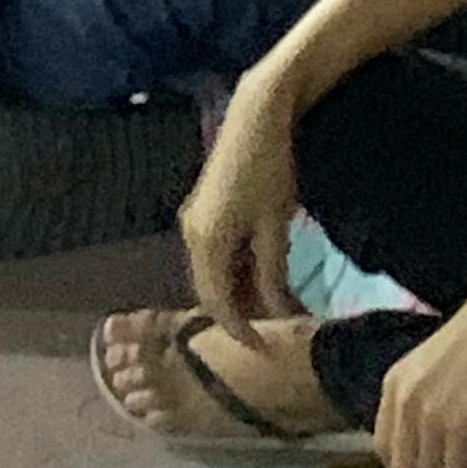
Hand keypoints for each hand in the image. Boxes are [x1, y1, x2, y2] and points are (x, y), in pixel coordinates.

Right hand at [179, 83, 299, 331]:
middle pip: (209, 290)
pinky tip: (260, 272)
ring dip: (238, 291)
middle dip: (239, 314)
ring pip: (212, 272)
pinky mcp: (203, 209)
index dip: (241, 331)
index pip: (218, 303)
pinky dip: (235, 269)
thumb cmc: (270, 169)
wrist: (256, 116)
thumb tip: (275, 313)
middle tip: (272, 330)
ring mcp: (193, 220)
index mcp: (206, 242)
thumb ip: (272, 274)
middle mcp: (191, 234)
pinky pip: (214, 253)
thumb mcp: (275, 225)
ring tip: (272, 304)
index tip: (264, 350)